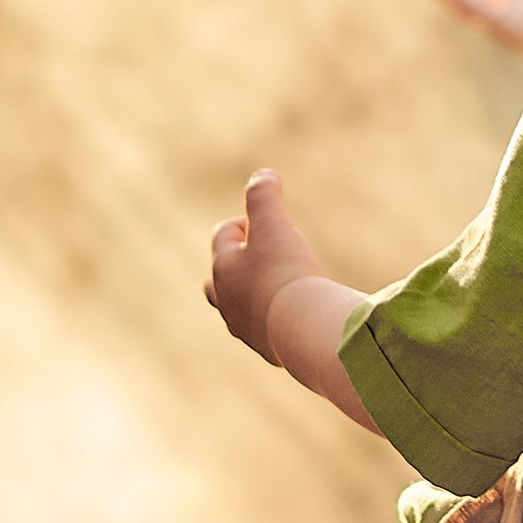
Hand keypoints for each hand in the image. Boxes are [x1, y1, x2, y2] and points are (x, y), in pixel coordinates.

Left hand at [207, 168, 330, 364]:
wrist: (303, 328)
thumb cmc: (286, 272)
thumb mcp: (274, 225)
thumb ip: (264, 196)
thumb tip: (263, 173)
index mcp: (223, 269)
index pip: (223, 237)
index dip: (244, 224)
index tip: (268, 222)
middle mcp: (227, 301)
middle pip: (218, 280)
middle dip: (237, 266)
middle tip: (266, 257)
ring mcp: (245, 328)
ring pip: (240, 308)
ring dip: (256, 295)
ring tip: (281, 288)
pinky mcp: (268, 349)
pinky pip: (266, 332)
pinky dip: (276, 320)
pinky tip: (296, 316)